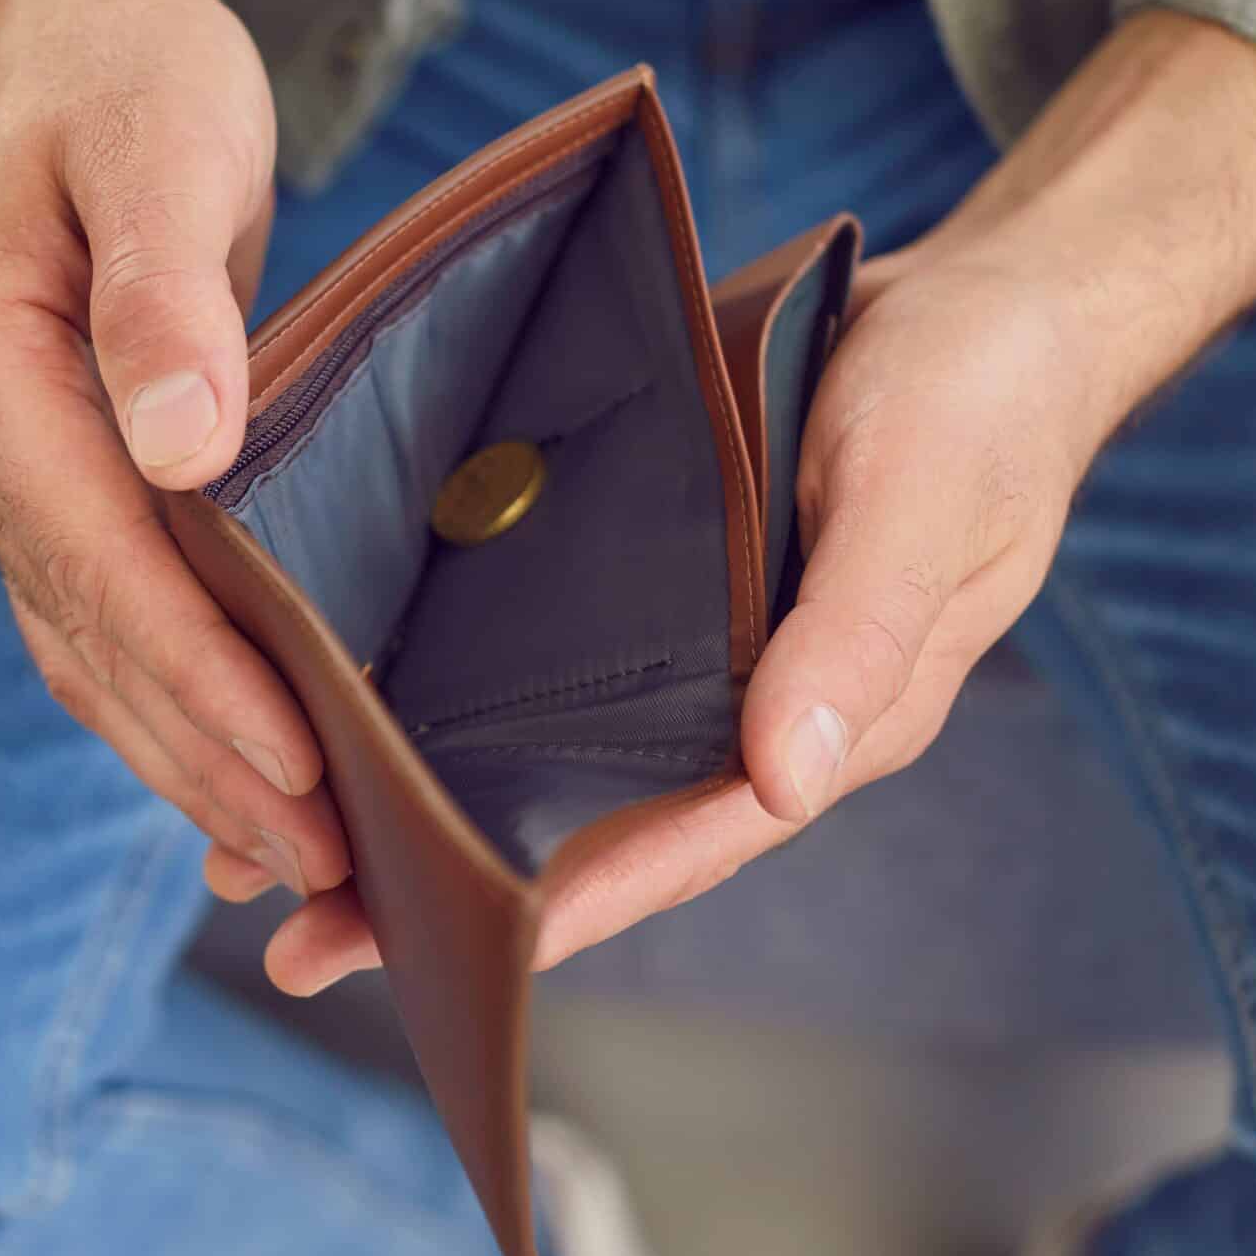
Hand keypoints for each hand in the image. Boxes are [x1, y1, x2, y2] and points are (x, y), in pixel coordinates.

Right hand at [0, 0, 350, 895]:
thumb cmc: (134, 73)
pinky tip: (241, 783)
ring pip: (88, 650)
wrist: (81, 38)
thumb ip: (163, 293)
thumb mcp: (164, 141)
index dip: (195, 669)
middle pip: (87, 631)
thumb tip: (180, 451)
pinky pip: (102, 621)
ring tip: (297, 857)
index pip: (91, 554)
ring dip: (188, 757)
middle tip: (326, 864)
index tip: (298, 764)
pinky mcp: (48, 485)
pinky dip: (170, 704)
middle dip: (204, 752)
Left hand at [247, 11, 1255, 994]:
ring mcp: (696, 644)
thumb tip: (785, 781)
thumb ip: (859, 638)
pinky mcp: (653, 572)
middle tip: (297, 934)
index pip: (680, 841)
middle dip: (451, 881)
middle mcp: (746, 705)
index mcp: (824, 718)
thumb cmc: (978, 404)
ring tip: (273, 838)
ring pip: (544, 743)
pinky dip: (449, 682)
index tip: (443, 952)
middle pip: (588, 820)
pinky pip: (544, 649)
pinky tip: (349, 692)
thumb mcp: (926, 501)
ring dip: (422, 787)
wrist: (983, 303)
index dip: (565, 903)